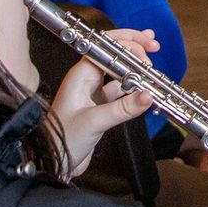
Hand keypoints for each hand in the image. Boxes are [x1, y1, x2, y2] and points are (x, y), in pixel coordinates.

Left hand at [50, 28, 159, 178]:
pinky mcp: (100, 105)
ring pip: (119, 72)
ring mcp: (94, 92)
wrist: (54, 162)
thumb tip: (148, 95)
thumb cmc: (62, 139)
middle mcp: (87, 79)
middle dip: (134, 48)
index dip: (128, 44)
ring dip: (135, 68)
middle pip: (114, 54)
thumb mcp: (95, 122)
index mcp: (81, 75)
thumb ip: (123, 108)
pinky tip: (144, 88)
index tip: (146, 49)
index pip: (106, 48)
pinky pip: (121, 90)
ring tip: (152, 65)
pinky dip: (134, 88)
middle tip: (154, 47)